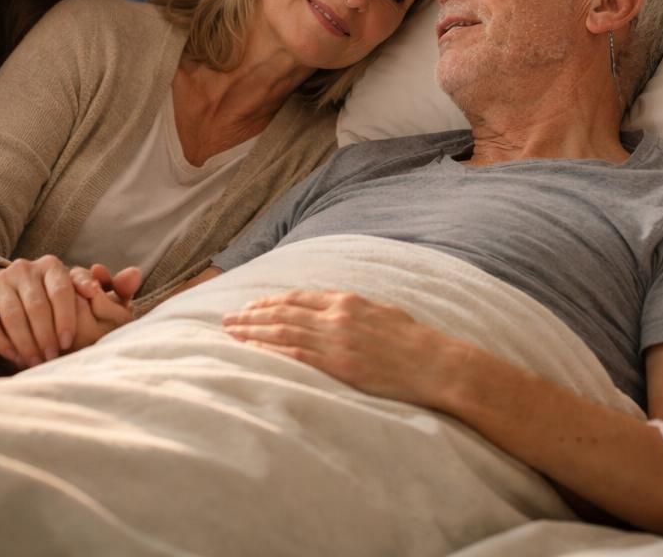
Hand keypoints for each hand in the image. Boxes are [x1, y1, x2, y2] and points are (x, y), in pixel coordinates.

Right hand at [0, 259, 142, 367]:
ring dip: (24, 342)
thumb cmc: (52, 301)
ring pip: (12, 314)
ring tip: (33, 363)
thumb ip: (113, 288)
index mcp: (52, 266)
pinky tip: (12, 357)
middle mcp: (25, 268)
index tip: (69, 342)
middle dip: (45, 335)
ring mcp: (0, 280)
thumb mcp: (83, 293)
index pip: (62, 290)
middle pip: (36, 305)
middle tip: (51, 359)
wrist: (3, 294)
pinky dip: (0, 342)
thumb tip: (137, 274)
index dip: (65, 318)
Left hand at [221, 290, 451, 408]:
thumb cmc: (415, 341)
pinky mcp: (338, 364)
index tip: (252, 305)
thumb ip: (355, 309)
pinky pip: (294, 354)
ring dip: (253, 330)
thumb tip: (336, 309)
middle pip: (283, 312)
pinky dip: (269, 349)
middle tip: (227, 318)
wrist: (435, 363)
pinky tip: (251, 350)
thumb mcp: (383, 312)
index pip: (298, 298)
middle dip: (252, 314)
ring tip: (231, 332)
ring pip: (282, 330)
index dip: (271, 301)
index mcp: (348, 301)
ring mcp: (335, 340)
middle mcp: (336, 316)